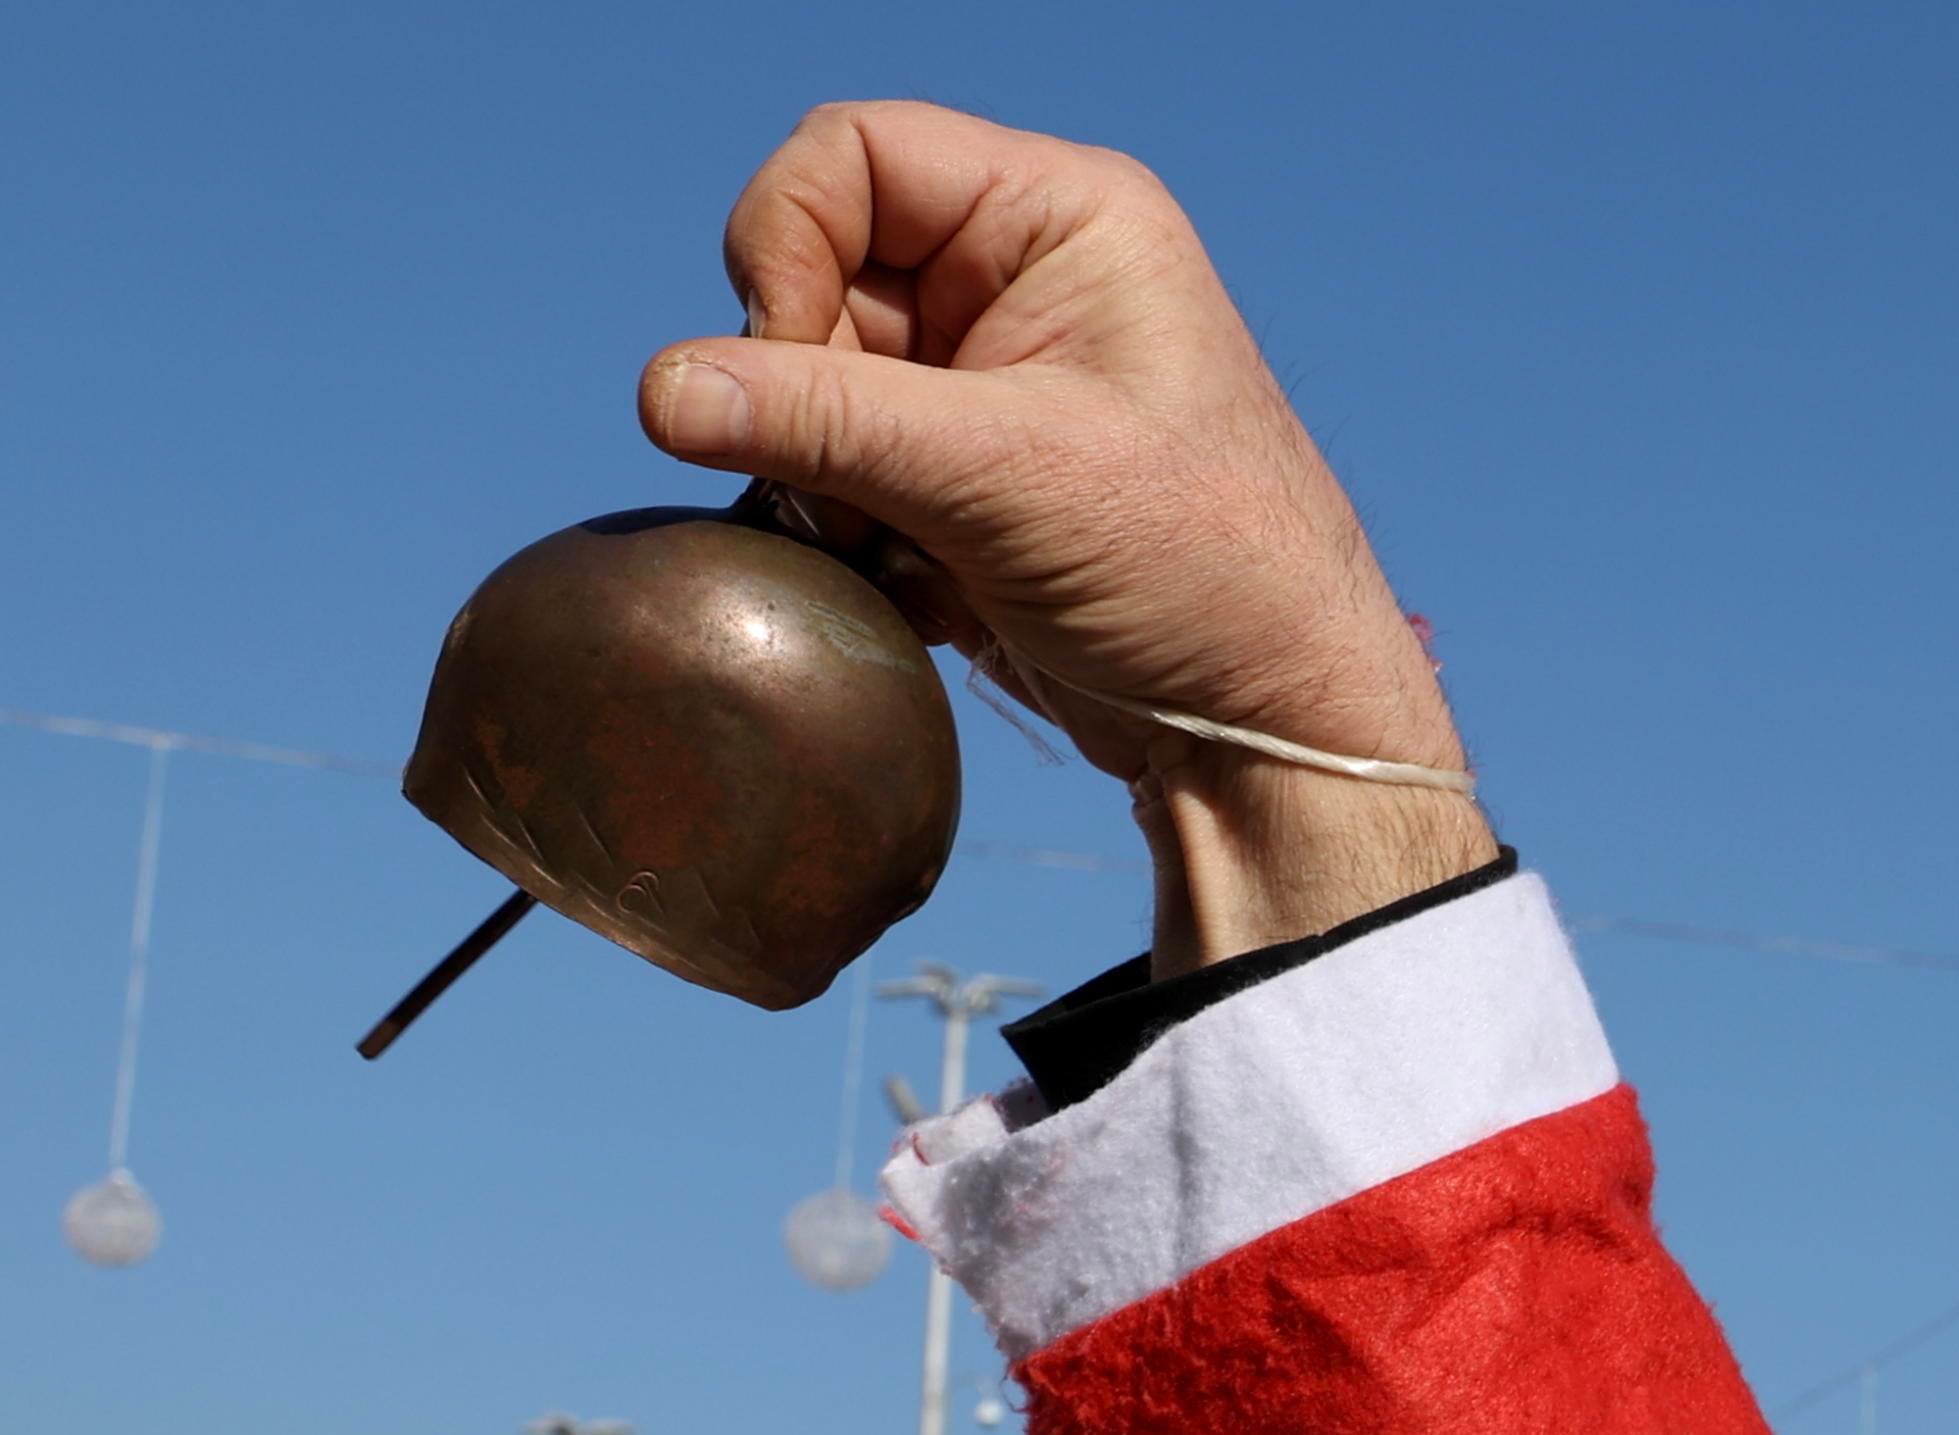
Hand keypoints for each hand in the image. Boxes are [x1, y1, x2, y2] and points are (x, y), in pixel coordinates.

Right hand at [637, 103, 1492, 965]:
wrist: (1271, 729)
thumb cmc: (1203, 571)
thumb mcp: (1006, 475)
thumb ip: (824, 420)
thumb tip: (663, 390)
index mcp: (1063, 217)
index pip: (850, 155)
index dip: (786, 245)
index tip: (791, 360)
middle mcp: (1023, 277)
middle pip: (815, 273)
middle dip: (801, 385)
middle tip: (847, 488)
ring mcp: (989, 382)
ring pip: (811, 383)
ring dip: (816, 474)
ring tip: (889, 552)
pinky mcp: (964, 479)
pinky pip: (838, 469)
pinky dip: (845, 530)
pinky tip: (910, 588)